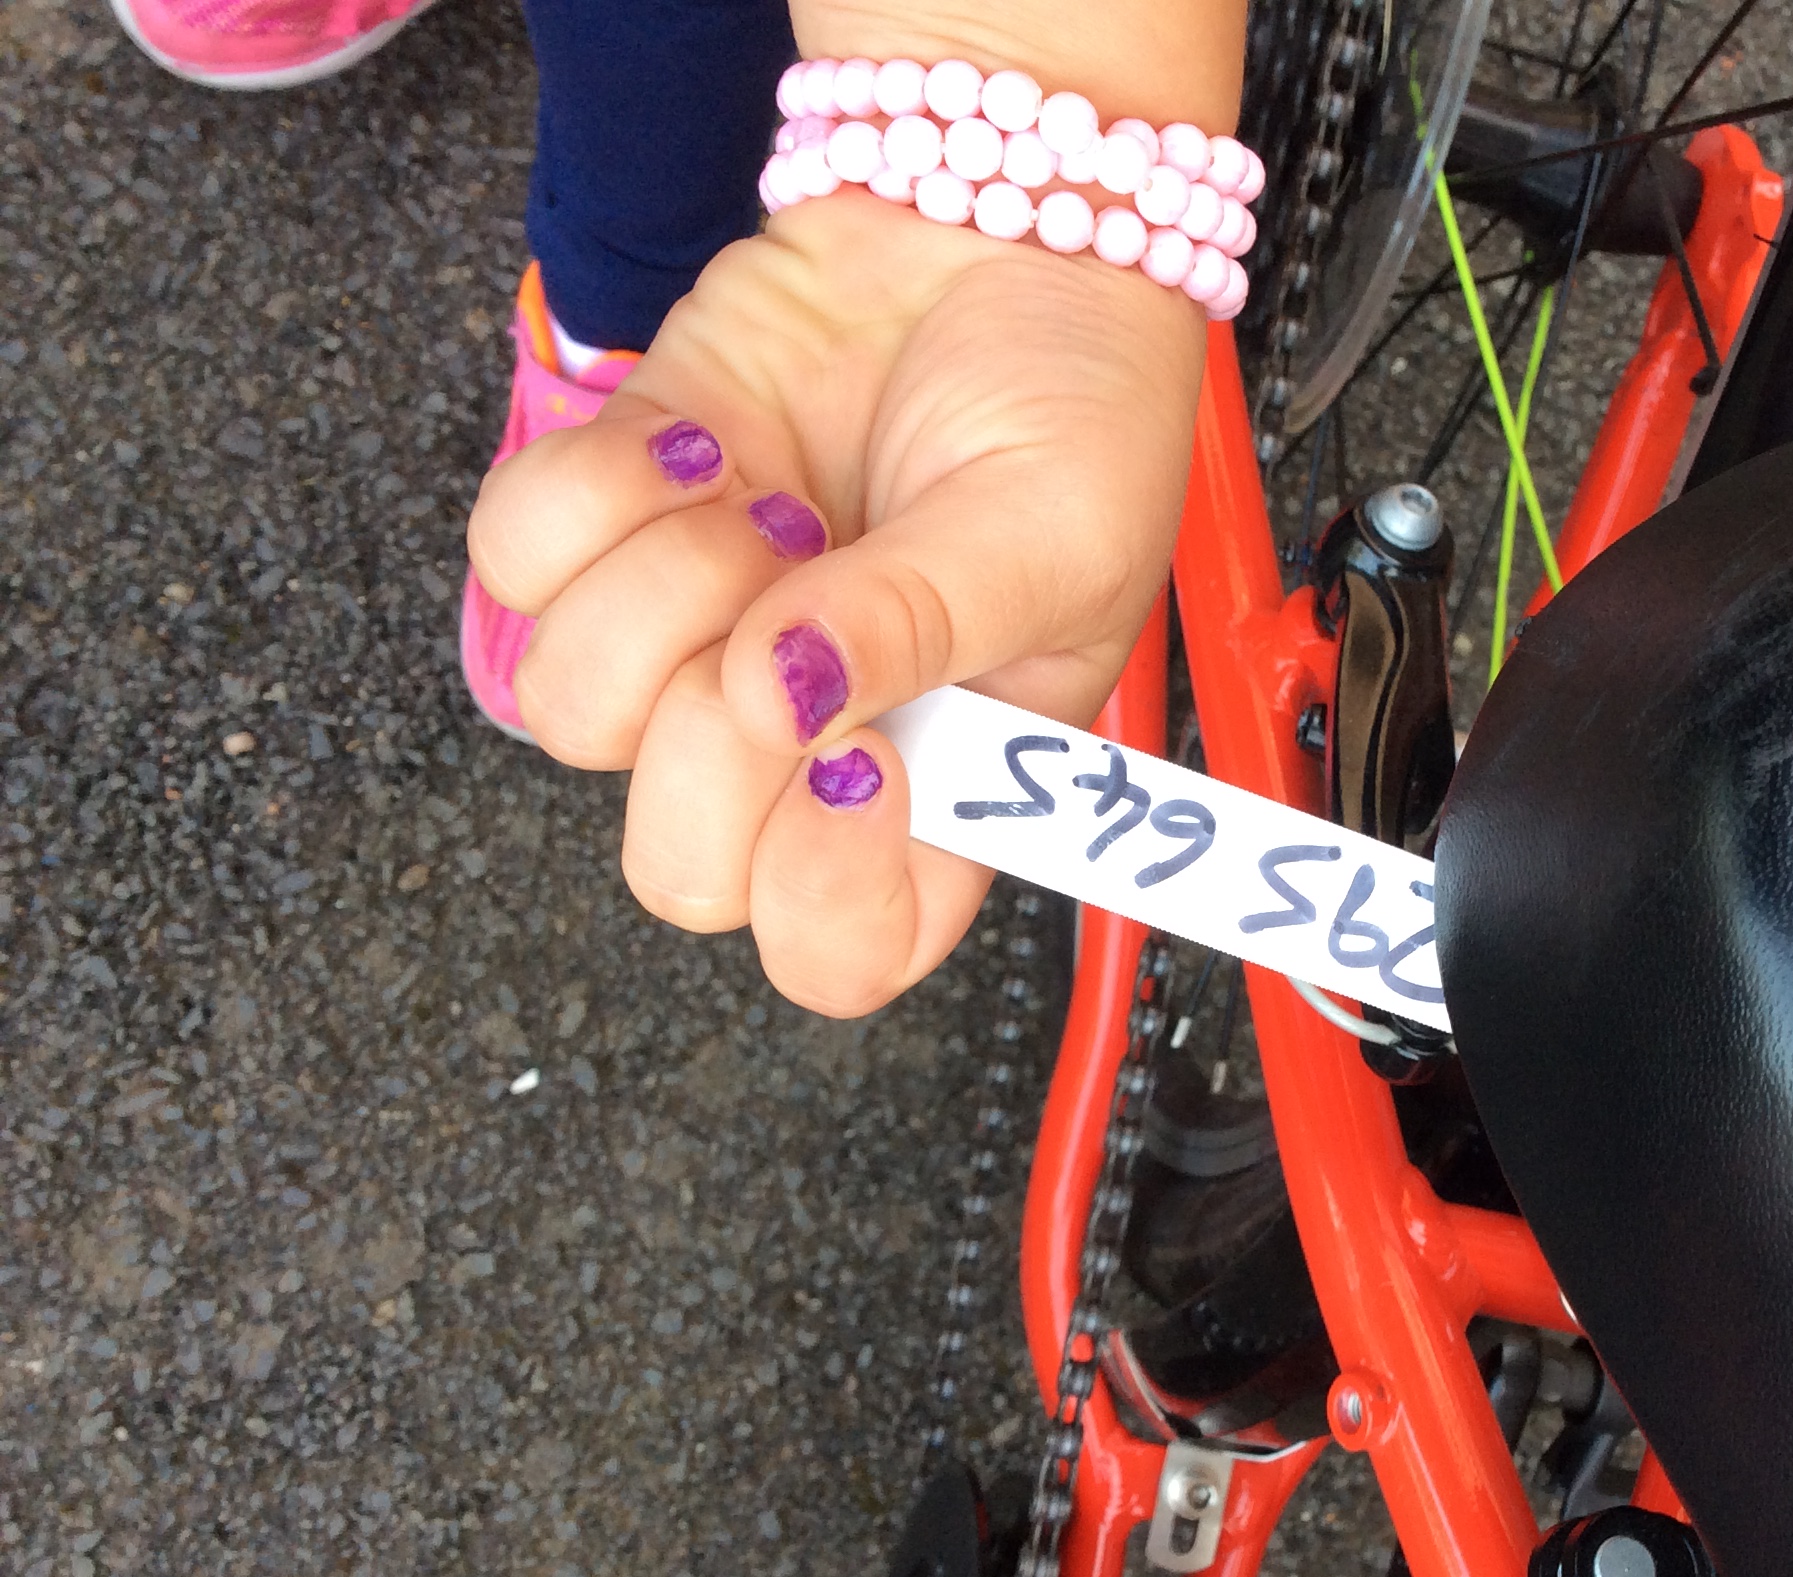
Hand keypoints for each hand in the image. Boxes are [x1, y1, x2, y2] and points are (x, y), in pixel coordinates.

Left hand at [465, 180, 1207, 1016]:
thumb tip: (785, 698)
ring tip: (765, 507)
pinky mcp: (620, 507)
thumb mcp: (1052, 535)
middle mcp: (803, 736)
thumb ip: (923, 631)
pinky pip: (513, 557)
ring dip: (663, 593)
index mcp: (938, 783)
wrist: (1006, 208)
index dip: (824, 898)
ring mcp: (698, 628)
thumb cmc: (1076, 397)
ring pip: (573, 711)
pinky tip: (705, 444)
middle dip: (716, 746)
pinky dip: (596, 490)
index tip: (864, 766)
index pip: (840, 951)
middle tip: (795, 619)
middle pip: (679, 866)